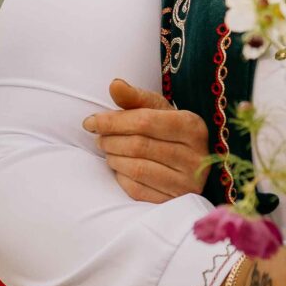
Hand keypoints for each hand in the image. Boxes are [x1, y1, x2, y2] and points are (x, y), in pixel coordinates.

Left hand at [88, 79, 211, 204]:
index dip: (112, 121)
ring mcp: (187, 182)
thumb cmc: (168, 130)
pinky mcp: (175, 201)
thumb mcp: (157, 109)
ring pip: (137, 168)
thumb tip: (114, 85)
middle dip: (110, 140)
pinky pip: (137, 190)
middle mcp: (195, 156)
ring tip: (108, 151)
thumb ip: (134, 97)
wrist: (188, 161)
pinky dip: (121, 177)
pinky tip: (119, 168)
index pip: (144, 121)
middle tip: (99, 138)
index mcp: (192, 126)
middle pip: (138, 145)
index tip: (90, 122)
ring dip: (113, 158)